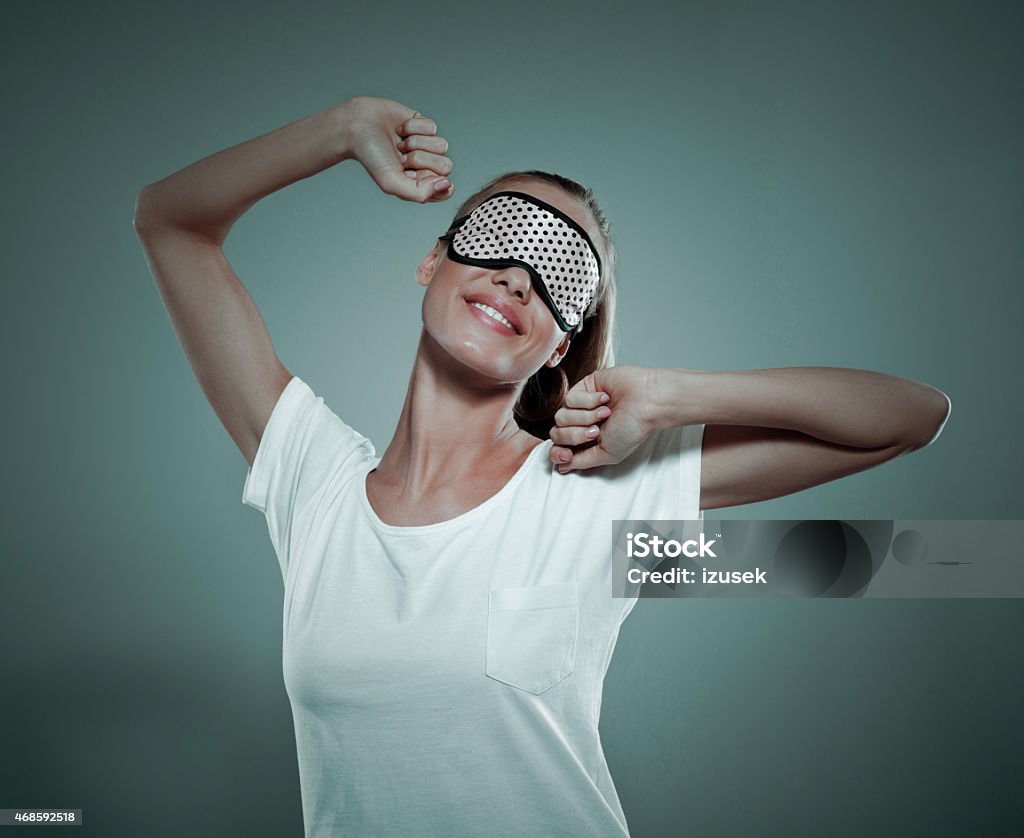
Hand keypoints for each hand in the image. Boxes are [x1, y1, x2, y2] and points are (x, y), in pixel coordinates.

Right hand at [339, 96, 453, 203]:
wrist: (356, 125)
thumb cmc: (371, 157)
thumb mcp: (391, 182)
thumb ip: (420, 192)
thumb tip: (447, 185)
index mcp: (420, 185)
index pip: (445, 189)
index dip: (431, 180)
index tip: (411, 174)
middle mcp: (425, 167)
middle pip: (445, 166)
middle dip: (421, 160)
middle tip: (401, 158)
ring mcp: (426, 146)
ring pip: (441, 146)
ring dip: (416, 142)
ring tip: (398, 144)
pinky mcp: (423, 126)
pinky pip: (432, 127)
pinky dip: (413, 127)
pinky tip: (399, 130)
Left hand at [549, 365, 658, 472]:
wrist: (645, 401)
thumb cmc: (633, 427)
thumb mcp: (607, 454)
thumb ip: (582, 461)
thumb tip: (561, 467)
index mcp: (586, 441)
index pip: (557, 449)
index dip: (557, 453)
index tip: (567, 454)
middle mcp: (581, 424)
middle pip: (556, 433)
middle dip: (575, 435)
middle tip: (597, 431)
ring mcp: (580, 406)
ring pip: (561, 416)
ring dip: (585, 417)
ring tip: (605, 413)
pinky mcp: (582, 388)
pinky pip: (570, 399)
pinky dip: (588, 401)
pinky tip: (605, 399)